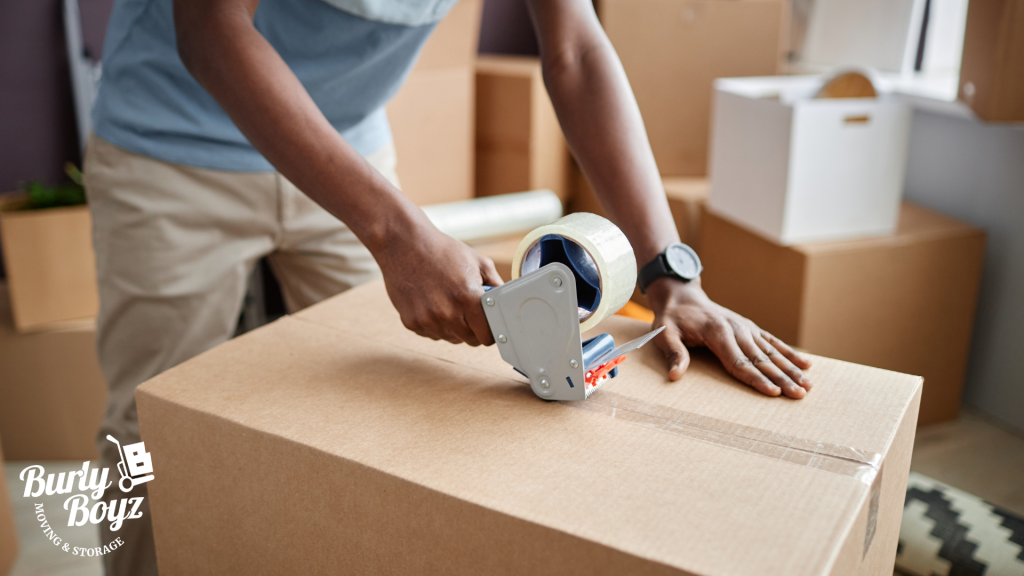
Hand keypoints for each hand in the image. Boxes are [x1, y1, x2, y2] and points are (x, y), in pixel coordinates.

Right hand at [376, 222, 503, 345]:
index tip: (488, 326)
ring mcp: (427, 320)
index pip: (486, 336)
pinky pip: (431, 334)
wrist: (404, 244)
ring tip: (448, 303)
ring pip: (449, 338)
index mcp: (467, 298)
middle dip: (473, 330)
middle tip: (470, 313)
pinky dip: (434, 324)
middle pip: (469, 340)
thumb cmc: (442, 250)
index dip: (490, 332)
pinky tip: (432, 304)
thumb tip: (505, 301)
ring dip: (453, 327)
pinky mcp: (411, 323)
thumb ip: (496, 284)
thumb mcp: (478, 261)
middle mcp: (447, 313)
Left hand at [645, 277, 812, 397]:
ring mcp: (746, 328)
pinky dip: (790, 353)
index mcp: (717, 332)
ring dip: (791, 369)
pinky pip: (773, 342)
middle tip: (799, 394)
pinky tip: (806, 364)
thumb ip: (673, 353)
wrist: (681, 296)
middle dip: (781, 378)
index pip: (739, 362)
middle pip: (761, 359)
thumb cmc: (672, 318)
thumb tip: (675, 376)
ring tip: (808, 385)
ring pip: (771, 352)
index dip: (756, 378)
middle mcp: (737, 329)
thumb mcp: (664, 333)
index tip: (773, 392)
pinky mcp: (750, 328)